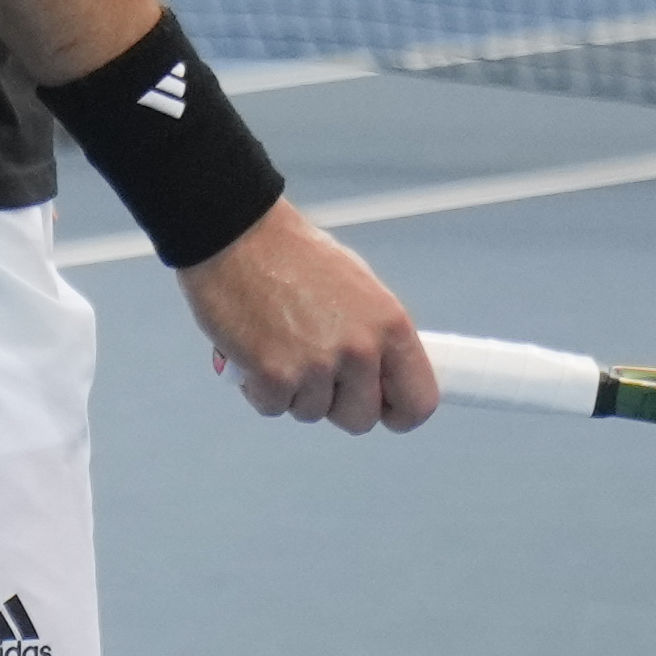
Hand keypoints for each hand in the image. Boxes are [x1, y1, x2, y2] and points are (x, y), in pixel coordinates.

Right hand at [180, 200, 433, 432]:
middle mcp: (360, 349)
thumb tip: (382, 372)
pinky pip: (272, 407)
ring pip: (312, 413)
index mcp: (390, 325)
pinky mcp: (275, 376)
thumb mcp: (358, 287)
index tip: (382, 407)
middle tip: (315, 373)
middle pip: (361, 419)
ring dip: (294, 391)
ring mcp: (317, 366)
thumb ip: (375, 334)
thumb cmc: (291, 253)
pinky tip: (256, 351)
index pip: (418, 401)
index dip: (398, 411)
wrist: (237, 236)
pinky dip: (259, 389)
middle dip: (336, 404)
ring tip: (280, 345)